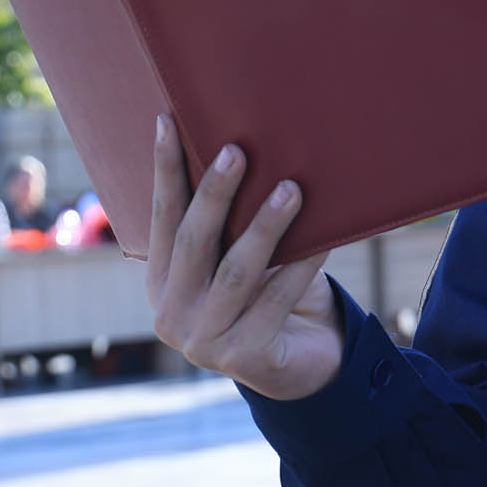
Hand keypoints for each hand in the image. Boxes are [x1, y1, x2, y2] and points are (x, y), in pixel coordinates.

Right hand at [145, 117, 340, 401]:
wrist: (303, 365)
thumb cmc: (271, 293)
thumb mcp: (240, 256)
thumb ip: (228, 224)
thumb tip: (246, 147)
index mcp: (162, 283)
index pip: (162, 217)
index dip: (164, 170)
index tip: (168, 121)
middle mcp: (172, 314)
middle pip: (194, 241)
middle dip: (215, 193)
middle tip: (237, 151)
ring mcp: (203, 342)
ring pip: (238, 271)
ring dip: (266, 227)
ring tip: (291, 189)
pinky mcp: (244, 359)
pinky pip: (277, 301)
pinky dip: (301, 267)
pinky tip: (324, 240)